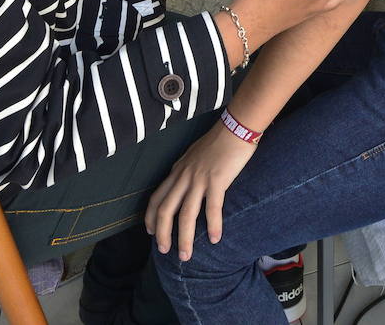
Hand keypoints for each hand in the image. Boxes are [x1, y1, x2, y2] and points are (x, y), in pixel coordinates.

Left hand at [145, 122, 254, 259]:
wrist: (235, 128)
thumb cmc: (217, 141)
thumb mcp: (193, 156)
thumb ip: (186, 171)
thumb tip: (183, 185)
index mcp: (177, 171)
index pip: (156, 198)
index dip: (150, 218)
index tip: (150, 233)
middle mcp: (184, 177)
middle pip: (165, 210)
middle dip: (163, 234)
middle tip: (165, 251)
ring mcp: (199, 179)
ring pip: (186, 215)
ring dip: (184, 238)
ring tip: (186, 255)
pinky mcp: (217, 181)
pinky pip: (212, 208)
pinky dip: (212, 226)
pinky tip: (214, 239)